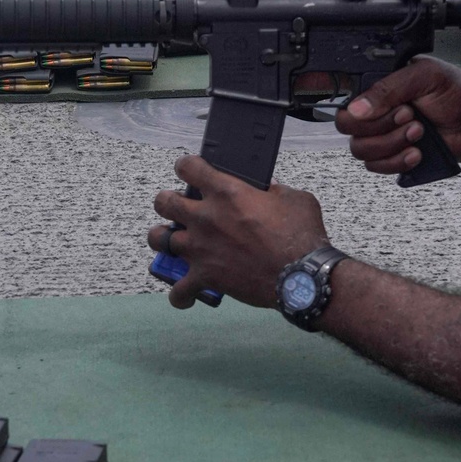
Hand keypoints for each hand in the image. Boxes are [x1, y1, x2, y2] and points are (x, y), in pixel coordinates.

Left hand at [148, 156, 332, 308]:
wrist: (301, 277)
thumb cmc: (302, 236)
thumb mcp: (293, 199)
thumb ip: (273, 190)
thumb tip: (266, 191)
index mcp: (226, 192)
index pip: (188, 167)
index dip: (186, 166)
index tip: (189, 170)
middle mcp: (205, 218)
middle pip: (163, 202)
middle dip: (166, 201)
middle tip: (178, 206)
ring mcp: (200, 248)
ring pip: (159, 240)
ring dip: (162, 239)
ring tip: (171, 241)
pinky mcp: (204, 277)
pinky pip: (178, 290)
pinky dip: (179, 294)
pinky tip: (184, 295)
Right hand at [335, 59, 460, 175]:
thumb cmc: (454, 93)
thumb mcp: (426, 75)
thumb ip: (389, 88)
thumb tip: (357, 108)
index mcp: (377, 87)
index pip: (346, 99)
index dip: (358, 109)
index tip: (384, 109)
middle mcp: (374, 111)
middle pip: (348, 127)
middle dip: (381, 125)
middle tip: (409, 115)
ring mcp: (380, 135)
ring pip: (360, 149)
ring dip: (392, 143)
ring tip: (418, 132)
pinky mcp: (390, 156)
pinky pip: (376, 166)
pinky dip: (397, 162)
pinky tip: (416, 152)